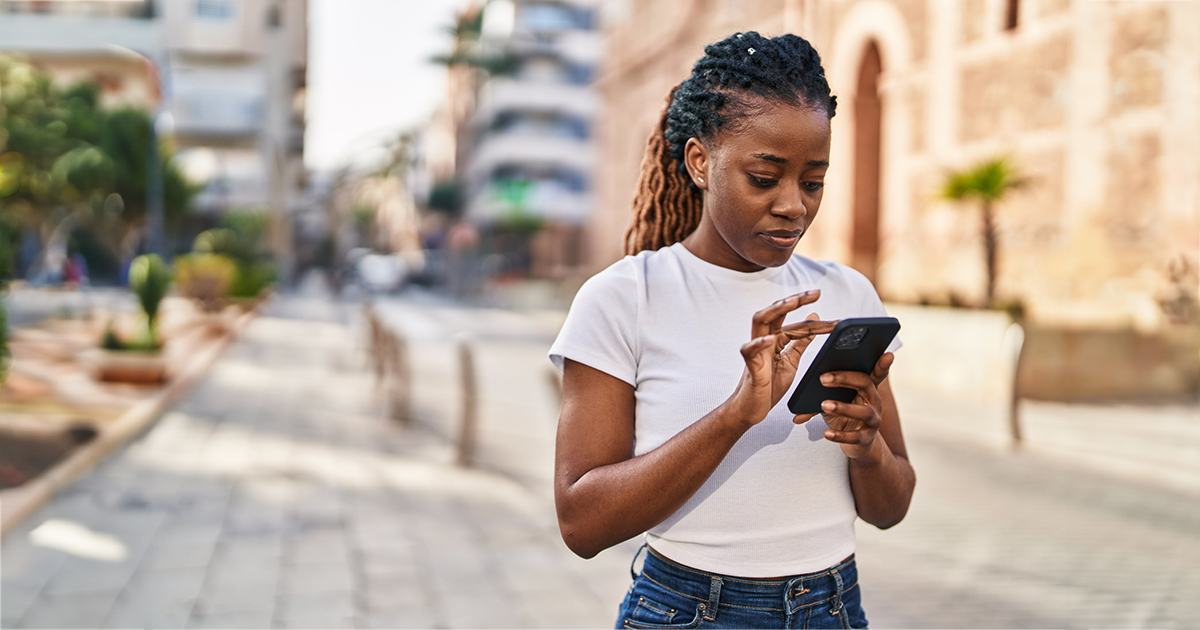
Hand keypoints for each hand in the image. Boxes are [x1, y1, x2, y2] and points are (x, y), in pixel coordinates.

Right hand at [726, 290, 836, 427]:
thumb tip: (814, 316)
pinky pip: (749, 351)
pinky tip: (769, 340)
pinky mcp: (750, 367)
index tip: (839, 323)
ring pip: (759, 321)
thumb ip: (800, 341)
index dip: (818, 324)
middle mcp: (764, 340)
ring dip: (775, 310)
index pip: (797, 325)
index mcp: (776, 339)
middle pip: (776, 312)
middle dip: (795, 300)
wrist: (752, 409)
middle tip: (815, 293)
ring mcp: (756, 351)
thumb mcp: (791, 361)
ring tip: (791, 302)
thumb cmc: (769, 385)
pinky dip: (758, 344)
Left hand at [794, 353, 893, 460]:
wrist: (858, 445)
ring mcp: (873, 420)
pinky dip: (840, 435)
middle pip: (865, 384)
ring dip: (843, 408)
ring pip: (864, 412)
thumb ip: (818, 398)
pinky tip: (826, 433)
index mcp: (867, 388)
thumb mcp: (834, 402)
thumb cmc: (844, 417)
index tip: (887, 353)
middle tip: (823, 378)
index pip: (876, 372)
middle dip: (845, 379)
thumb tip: (797, 408)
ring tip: (824, 405)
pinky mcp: (867, 438)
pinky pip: (856, 436)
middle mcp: (874, 401)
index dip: (883, 364)